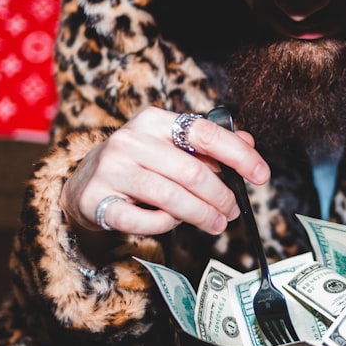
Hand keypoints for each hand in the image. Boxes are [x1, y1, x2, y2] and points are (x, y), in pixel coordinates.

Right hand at [60, 106, 269, 235]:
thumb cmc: (138, 164)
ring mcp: (112, 170)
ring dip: (201, 215)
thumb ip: (207, 144)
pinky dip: (166, 225)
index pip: (206, 133)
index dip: (239, 155)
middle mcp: (131, 140)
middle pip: (192, 172)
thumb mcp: (169, 145)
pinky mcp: (99, 201)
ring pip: (171, 198)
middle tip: (232, 212)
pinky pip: (145, 221)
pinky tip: (174, 223)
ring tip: (216, 224)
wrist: (83, 183)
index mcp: (154, 120)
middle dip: (221, 196)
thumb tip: (248, 141)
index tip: (261, 175)